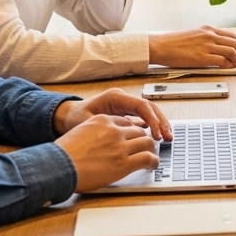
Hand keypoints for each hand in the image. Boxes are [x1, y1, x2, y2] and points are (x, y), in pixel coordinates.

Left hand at [53, 88, 171, 140]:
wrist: (66, 116)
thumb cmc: (74, 118)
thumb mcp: (87, 123)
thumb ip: (105, 128)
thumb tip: (123, 137)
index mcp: (115, 97)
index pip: (141, 105)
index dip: (152, 120)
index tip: (156, 134)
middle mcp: (123, 99)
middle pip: (149, 107)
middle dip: (161, 122)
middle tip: (168, 137)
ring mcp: (125, 106)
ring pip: (149, 112)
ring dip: (159, 124)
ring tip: (167, 138)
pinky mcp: (126, 113)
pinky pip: (143, 118)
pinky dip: (152, 127)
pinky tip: (158, 136)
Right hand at [54, 114, 161, 192]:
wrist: (57, 166)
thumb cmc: (62, 155)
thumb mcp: (77, 133)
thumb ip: (91, 134)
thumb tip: (94, 143)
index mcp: (101, 120)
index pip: (124, 122)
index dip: (130, 132)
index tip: (132, 138)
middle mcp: (113, 130)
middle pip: (138, 130)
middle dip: (142, 139)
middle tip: (144, 147)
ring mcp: (120, 146)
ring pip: (147, 142)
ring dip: (150, 149)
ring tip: (151, 157)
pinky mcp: (124, 162)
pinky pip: (147, 158)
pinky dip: (153, 161)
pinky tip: (152, 165)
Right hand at [149, 26, 235, 68]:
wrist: (160, 46)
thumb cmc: (172, 42)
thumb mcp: (193, 35)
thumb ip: (205, 39)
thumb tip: (215, 48)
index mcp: (207, 29)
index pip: (231, 36)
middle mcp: (210, 35)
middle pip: (235, 43)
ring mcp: (207, 46)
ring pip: (231, 51)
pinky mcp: (202, 57)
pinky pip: (222, 61)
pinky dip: (229, 65)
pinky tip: (231, 68)